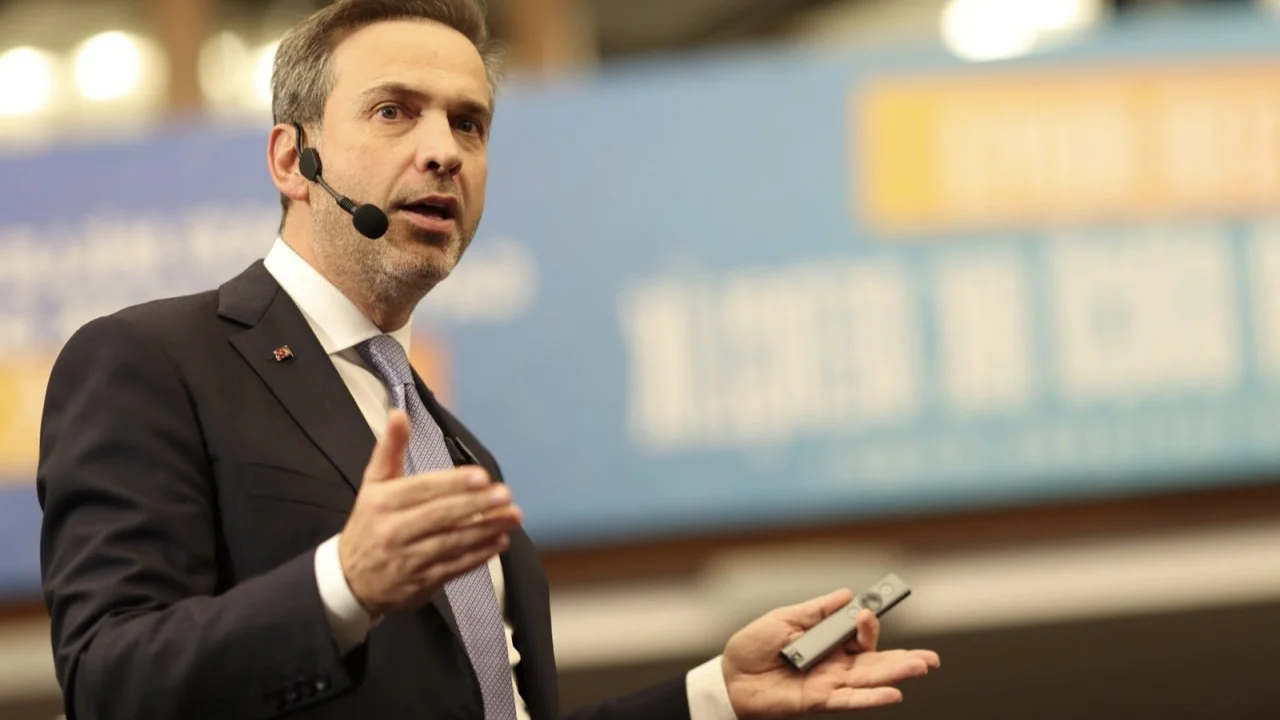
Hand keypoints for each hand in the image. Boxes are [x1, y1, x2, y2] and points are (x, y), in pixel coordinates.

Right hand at [338, 409, 521, 615]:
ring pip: (452, 542)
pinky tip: (500, 541)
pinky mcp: (422, 582)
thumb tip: (399, 413)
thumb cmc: (369, 523)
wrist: (349, 580)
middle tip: (505, 494)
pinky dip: (479, 555)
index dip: (453, 484)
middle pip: (440, 516)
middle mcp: (394, 531)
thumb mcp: (373, 483)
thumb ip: (389, 448)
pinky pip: (455, 567)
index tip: (482, 476)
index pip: (422, 489)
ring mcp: (408, 559)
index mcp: (383, 502)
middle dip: (476, 505)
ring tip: (512, 516)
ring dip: (486, 529)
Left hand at [721, 588, 939, 717]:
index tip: (872, 608)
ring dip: (896, 674)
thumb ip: (817, 610)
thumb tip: (846, 593)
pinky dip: (871, 697)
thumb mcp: (784, 618)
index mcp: (828, 642)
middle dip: (904, 658)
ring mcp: (828, 683)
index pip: (859, 634)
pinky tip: (893, 693)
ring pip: (869, 679)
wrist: (729, 676)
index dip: (869, 622)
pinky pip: (849, 699)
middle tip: (930, 657)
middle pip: (875, 661)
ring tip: (921, 667)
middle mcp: (834, 664)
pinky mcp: (818, 701)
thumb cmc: (752, 647)